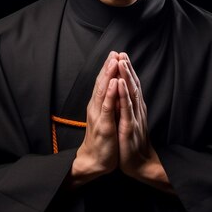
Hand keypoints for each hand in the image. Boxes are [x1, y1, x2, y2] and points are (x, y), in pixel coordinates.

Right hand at [70, 51, 119, 186]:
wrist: (95, 160)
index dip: (108, 68)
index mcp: (98, 105)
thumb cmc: (102, 139)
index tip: (115, 54)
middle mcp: (96, 107)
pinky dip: (109, 94)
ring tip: (114, 61)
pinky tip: (113, 83)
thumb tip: (116, 89)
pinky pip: (107, 107)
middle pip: (102, 83)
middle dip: (108, 67)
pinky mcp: (104, 126)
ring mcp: (99, 116)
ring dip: (108, 75)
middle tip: (114, 52)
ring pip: (103, 91)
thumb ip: (110, 103)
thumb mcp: (107, 117)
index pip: (103, 83)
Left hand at [115, 52, 173, 193]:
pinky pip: (126, 109)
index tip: (122, 55)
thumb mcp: (131, 121)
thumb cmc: (134, 143)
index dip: (128, 70)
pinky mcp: (129, 128)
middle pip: (132, 85)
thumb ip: (130, 107)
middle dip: (127, 68)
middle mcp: (137, 110)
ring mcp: (134, 118)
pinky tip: (120, 85)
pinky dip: (123, 95)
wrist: (140, 164)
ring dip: (126, 77)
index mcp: (135, 108)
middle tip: (122, 53)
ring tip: (121, 62)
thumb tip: (126, 93)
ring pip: (130, 93)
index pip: (131, 85)